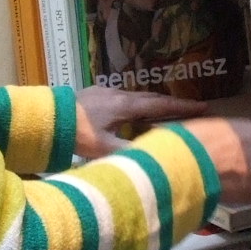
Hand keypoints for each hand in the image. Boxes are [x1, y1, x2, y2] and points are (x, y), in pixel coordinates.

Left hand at [73, 85, 204, 158]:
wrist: (46, 116)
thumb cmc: (76, 133)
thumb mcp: (105, 148)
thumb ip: (131, 153)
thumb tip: (156, 158)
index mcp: (125, 105)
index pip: (161, 105)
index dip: (183, 107)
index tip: (203, 107)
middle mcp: (118, 94)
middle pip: (151, 97)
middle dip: (171, 104)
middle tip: (190, 109)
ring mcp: (104, 91)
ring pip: (135, 96)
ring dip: (152, 104)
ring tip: (164, 113)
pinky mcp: (93, 93)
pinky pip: (121, 98)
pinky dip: (134, 105)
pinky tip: (130, 113)